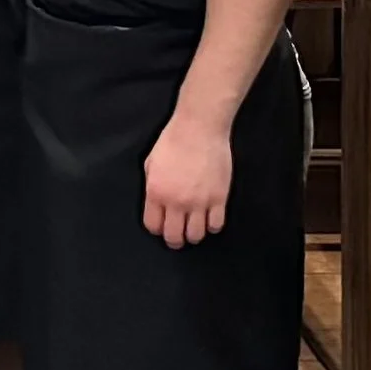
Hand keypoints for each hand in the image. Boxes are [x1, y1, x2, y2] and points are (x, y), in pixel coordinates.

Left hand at [142, 113, 232, 247]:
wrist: (199, 129)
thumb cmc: (172, 141)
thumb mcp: (151, 164)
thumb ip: (152, 187)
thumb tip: (156, 204)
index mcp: (156, 193)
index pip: (153, 226)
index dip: (157, 229)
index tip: (161, 226)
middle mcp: (177, 202)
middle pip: (174, 236)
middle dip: (174, 240)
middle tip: (177, 237)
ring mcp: (200, 202)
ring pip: (197, 235)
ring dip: (194, 235)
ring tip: (194, 228)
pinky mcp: (219, 198)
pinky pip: (216, 225)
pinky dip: (212, 226)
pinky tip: (209, 219)